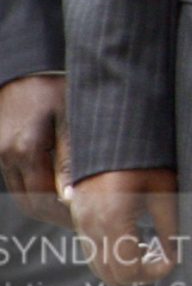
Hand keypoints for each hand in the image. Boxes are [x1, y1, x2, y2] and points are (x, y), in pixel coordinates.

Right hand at [0, 74, 70, 226]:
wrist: (25, 66)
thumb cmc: (53, 86)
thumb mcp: (71, 116)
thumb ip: (71, 158)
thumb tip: (74, 197)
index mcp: (26, 150)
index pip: (45, 200)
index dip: (67, 215)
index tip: (90, 218)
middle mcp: (7, 156)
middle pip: (30, 203)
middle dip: (56, 216)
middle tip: (84, 219)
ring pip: (22, 194)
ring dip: (45, 204)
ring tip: (75, 207)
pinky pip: (16, 180)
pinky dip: (35, 190)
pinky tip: (57, 188)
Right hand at [68, 167, 178, 285]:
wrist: (112, 135)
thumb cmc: (143, 157)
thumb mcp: (164, 190)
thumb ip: (170, 227)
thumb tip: (176, 255)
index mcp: (112, 220)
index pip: (127, 271)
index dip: (153, 273)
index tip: (172, 261)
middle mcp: (90, 226)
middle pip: (110, 275)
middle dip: (140, 274)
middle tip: (164, 258)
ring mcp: (79, 223)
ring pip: (99, 266)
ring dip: (126, 266)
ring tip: (152, 248)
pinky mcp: (78, 218)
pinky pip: (93, 250)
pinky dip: (114, 255)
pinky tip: (137, 239)